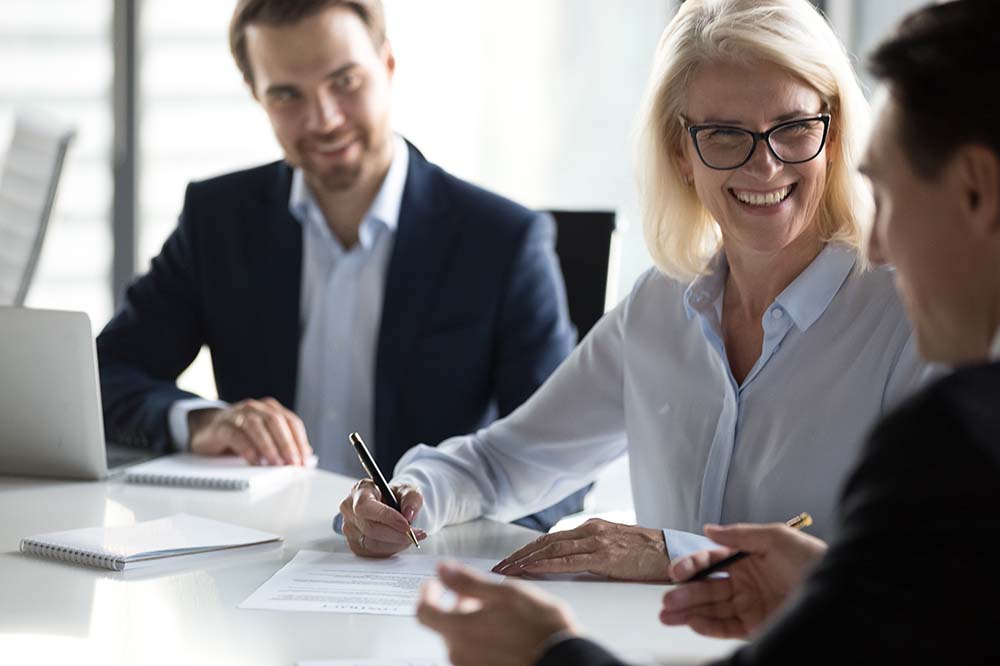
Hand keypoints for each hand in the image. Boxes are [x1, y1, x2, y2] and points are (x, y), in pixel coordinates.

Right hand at [188, 398, 312, 465]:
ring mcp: (237, 415)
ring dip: (269, 446)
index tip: (305, 460)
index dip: (300, 441)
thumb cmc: (240, 435)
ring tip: (276, 463)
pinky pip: (236, 435)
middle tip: (293, 463)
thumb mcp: (264, 436)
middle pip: (276, 422)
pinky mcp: (222, 426)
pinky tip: (254, 461)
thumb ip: (283, 442)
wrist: (207, 429)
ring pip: (256, 426)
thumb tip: (306, 456)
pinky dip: (247, 449)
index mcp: (270, 409)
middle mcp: (255, 408)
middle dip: (287, 444)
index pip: (292, 422)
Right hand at [339, 479, 426, 556]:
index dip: (386, 517)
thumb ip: (411, 498)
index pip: (365, 507)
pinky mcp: (354, 544)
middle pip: (369, 528)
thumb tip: (409, 514)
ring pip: (371, 543)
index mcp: (360, 490)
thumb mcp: (408, 490)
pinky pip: (372, 553)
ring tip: (411, 537)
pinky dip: (390, 549)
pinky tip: (399, 542)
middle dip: (396, 534)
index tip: (406, 524)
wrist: (392, 506)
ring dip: (395, 544)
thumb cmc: (396, 496)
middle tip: (415, 534)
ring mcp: (349, 528)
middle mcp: (349, 509)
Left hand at [417, 561, 578, 665]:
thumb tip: (442, 569)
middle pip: (442, 625)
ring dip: (468, 621)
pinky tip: (502, 630)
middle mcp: (460, 653)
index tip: (436, 583)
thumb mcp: (504, 593)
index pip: (424, 611)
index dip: (427, 593)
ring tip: (495, 611)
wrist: (563, 661)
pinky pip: (472, 653)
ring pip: (458, 639)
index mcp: (459, 630)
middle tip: (475, 593)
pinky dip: (479, 638)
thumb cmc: (539, 628)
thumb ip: (467, 581)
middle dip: (453, 604)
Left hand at [492, 518, 670, 580]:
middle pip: (546, 541)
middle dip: (519, 555)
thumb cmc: (646, 553)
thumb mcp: (614, 546)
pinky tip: (532, 569)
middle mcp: (591, 530)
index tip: (510, 560)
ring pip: (553, 548)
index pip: (551, 538)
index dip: (527, 549)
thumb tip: (568, 561)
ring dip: (526, 560)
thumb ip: (592, 551)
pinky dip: (547, 563)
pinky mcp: (605, 556)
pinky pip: (569, 560)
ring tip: (508, 570)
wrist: (673, 552)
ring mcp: (597, 541)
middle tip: (499, 567)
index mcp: (592, 527)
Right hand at [659, 522, 827, 637]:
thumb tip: (708, 529)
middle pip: (707, 588)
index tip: (677, 572)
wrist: (843, 592)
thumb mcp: (776, 537)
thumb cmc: (813, 560)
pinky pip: (726, 628)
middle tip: (667, 599)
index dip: (692, 566)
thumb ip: (740, 534)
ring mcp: (750, 606)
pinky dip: (707, 626)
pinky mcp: (756, 628)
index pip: (712, 562)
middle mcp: (745, 583)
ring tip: (667, 615)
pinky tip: (691, 623)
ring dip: (688, 611)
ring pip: (711, 609)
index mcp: (748, 559)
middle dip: (684, 594)